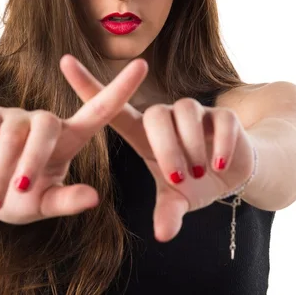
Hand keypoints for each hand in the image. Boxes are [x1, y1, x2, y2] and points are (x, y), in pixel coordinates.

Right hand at [0, 57, 147, 224]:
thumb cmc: (17, 198)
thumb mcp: (43, 205)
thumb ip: (66, 201)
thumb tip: (94, 198)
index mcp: (70, 139)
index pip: (100, 110)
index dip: (122, 87)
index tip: (143, 64)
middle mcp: (46, 121)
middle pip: (47, 125)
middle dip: (32, 160)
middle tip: (20, 190)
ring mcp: (17, 116)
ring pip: (14, 134)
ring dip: (3, 170)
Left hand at [62, 54, 255, 241]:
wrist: (231, 174)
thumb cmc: (193, 182)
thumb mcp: (177, 199)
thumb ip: (167, 211)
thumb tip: (164, 235)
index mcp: (144, 134)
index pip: (114, 107)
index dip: (89, 85)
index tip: (64, 61)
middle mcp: (167, 118)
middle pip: (156, 115)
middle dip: (166, 149)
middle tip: (178, 177)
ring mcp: (196, 114)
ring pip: (186, 112)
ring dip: (191, 146)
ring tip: (198, 172)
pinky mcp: (223, 116)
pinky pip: (220, 119)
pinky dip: (220, 143)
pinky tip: (218, 164)